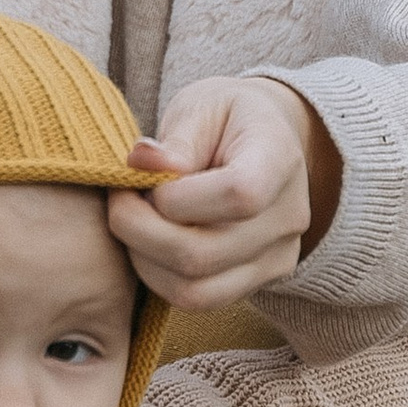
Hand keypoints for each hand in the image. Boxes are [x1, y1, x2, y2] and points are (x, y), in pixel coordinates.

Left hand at [110, 76, 335, 312]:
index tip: (145, 176)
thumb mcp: (201, 107)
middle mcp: (287, 217)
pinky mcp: (259, 281)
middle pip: (204, 254)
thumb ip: (175, 140)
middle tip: (120, 200)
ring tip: (133, 222)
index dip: (177, 198)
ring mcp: (277, 257)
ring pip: (195, 290)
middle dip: (139, 231)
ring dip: (144, 261)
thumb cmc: (225, 118)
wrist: (260, 141)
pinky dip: (160, 278)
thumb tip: (140, 164)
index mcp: (279, 159)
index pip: (239, 196)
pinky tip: (149, 244)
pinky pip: (200, 299)